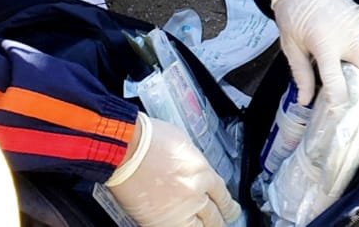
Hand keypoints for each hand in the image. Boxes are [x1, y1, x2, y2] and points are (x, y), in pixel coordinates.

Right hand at [105, 114, 240, 226]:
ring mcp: (177, 210)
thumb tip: (194, 170)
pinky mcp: (157, 221)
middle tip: (225, 222)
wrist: (127, 149)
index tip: (231, 209)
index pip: (222, 195)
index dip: (228, 205)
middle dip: (220, 221)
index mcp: (202, 173)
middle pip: (214, 216)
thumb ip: (192, 162)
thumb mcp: (183, 145)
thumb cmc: (150, 140)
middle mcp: (194, 194)